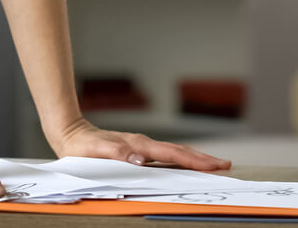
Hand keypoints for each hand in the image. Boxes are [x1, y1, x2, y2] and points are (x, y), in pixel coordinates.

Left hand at [50, 117, 230, 170]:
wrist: (71, 133)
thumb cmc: (82, 146)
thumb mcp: (94, 151)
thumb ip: (116, 153)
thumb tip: (140, 159)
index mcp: (138, 145)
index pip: (172, 154)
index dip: (194, 160)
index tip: (214, 165)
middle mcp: (144, 144)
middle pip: (180, 152)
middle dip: (204, 159)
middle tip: (226, 165)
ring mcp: (143, 146)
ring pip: (175, 152)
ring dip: (196, 158)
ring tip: (215, 164)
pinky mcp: (139, 150)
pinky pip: (166, 155)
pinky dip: (182, 159)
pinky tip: (187, 164)